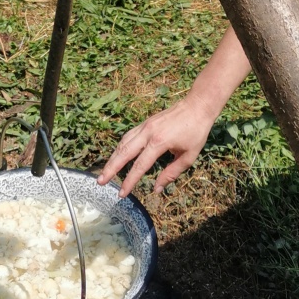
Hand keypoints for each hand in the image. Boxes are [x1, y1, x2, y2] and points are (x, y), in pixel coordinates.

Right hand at [98, 99, 213, 197]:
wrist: (197, 106)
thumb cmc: (196, 132)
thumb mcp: (188, 156)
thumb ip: (171, 173)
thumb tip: (157, 189)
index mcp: (159, 142)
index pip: (139, 166)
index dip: (129, 181)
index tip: (121, 193)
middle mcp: (148, 133)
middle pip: (124, 152)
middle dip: (111, 168)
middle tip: (100, 181)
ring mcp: (145, 126)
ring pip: (123, 142)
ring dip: (113, 157)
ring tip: (105, 171)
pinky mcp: (145, 122)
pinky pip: (128, 135)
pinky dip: (120, 146)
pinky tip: (118, 154)